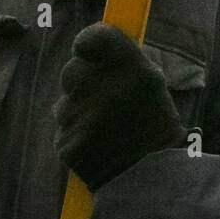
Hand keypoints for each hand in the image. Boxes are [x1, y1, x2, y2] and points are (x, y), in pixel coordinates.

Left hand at [55, 24, 186, 191]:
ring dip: (78, 110)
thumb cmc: (155, 129)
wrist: (150, 181)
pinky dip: (75, 135)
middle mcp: (100, 85)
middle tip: (100, 96)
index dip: (88, 42)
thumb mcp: (152, 84)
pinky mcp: (66, 141)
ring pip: (65, 102)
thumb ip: (124, 61)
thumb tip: (98, 48)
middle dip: (81, 80)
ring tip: (103, 128)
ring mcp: (79, 114)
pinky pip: (64, 129)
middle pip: (72, 69)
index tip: (89, 50)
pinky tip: (95, 145)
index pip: (93, 36)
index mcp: (128, 67)